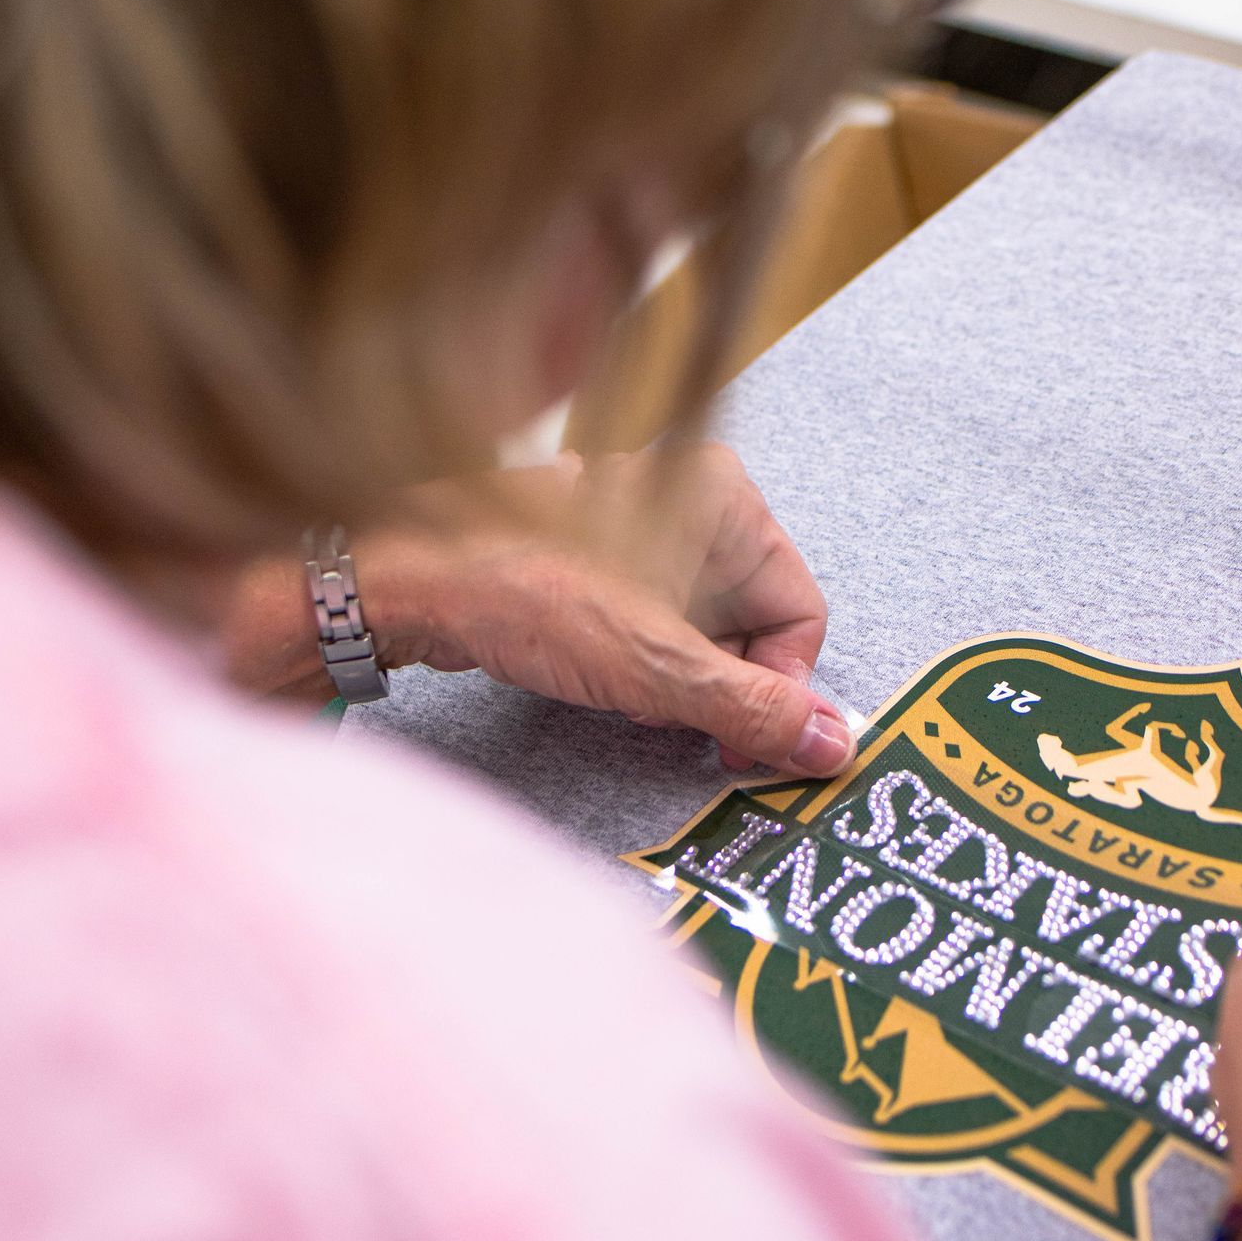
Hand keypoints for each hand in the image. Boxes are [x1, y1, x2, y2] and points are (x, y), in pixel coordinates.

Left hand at [221, 447, 855, 779]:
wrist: (401, 579)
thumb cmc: (529, 599)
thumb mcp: (660, 671)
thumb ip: (756, 711)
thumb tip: (840, 745)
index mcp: (727, 497)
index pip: (799, 615)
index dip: (777, 690)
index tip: (737, 742)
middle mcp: (690, 494)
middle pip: (750, 623)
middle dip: (718, 685)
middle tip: (675, 724)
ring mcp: (638, 521)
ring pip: (695, 626)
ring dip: (673, 678)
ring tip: (625, 693)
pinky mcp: (592, 552)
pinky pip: (646, 617)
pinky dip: (633, 658)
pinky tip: (592, 672)